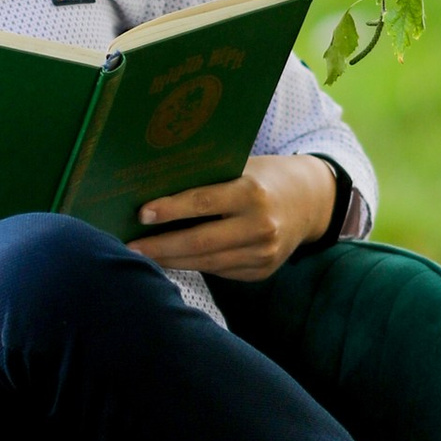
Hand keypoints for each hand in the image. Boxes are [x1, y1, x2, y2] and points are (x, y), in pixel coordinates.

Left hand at [131, 154, 335, 281]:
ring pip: (206, 263)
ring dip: (170, 260)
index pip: (204, 202)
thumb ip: (208, 181)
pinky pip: (218, 272)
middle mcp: (260, 226)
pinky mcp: (261, 272)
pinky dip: (192, 266)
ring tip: (141, 255)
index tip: (141, 213)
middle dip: (160, 246)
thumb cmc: (263, 178)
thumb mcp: (241, 169)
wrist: (311, 202)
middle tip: (129, 246)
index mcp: (252, 193)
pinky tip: (169, 261)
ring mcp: (263, 254)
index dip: (170, 209)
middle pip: (200, 242)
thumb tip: (154, 191)